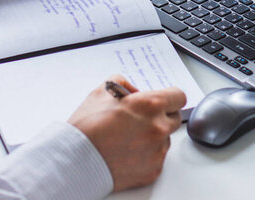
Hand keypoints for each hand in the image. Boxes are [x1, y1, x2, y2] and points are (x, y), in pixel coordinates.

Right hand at [68, 75, 186, 191]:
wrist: (74, 160)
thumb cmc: (87, 128)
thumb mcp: (102, 92)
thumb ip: (123, 84)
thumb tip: (134, 91)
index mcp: (150, 105)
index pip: (179, 96)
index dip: (170, 97)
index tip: (165, 100)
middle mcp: (158, 127)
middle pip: (174, 118)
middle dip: (162, 116)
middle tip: (143, 119)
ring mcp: (157, 150)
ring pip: (166, 139)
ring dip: (154, 136)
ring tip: (130, 138)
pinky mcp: (153, 169)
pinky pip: (157, 157)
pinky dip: (147, 155)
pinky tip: (128, 152)